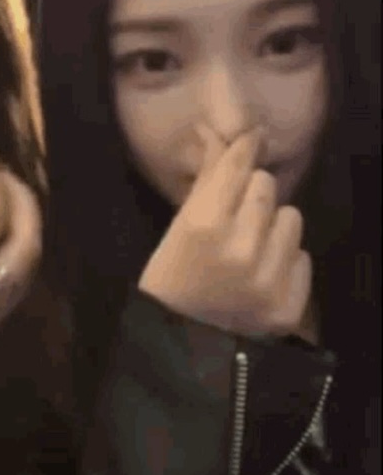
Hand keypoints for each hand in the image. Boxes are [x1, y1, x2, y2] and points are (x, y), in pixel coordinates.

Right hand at [139, 127, 311, 337]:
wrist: (181, 341)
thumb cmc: (172, 276)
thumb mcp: (179, 226)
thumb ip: (208, 180)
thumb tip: (219, 132)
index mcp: (203, 225)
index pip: (236, 167)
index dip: (246, 147)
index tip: (255, 136)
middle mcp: (239, 248)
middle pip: (266, 185)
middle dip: (252, 194)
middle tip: (236, 215)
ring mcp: (267, 279)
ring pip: (292, 217)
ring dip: (273, 226)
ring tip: (252, 246)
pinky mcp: (288, 305)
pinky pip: (303, 256)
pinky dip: (285, 261)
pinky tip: (261, 274)